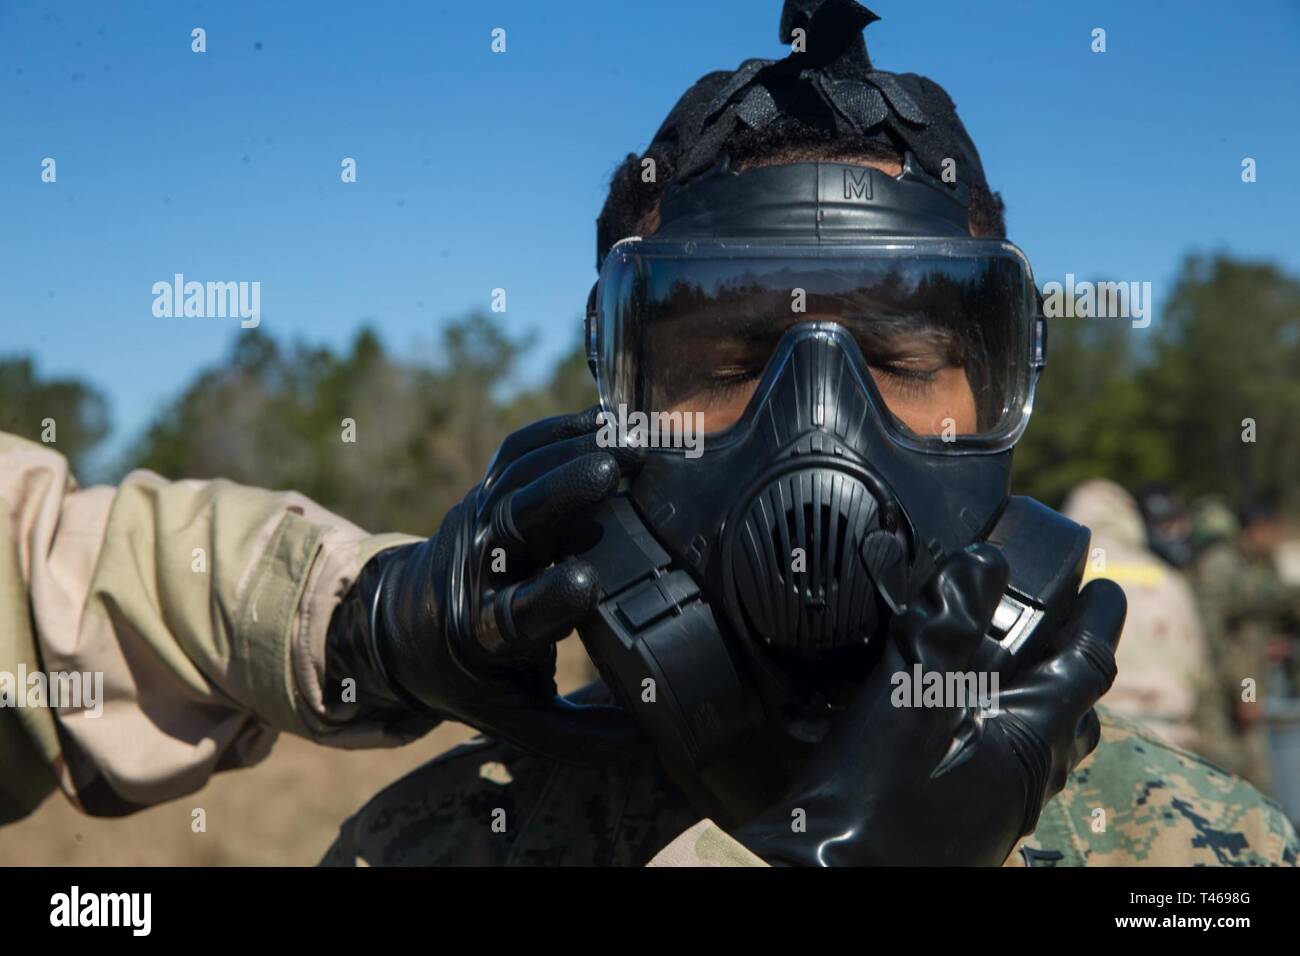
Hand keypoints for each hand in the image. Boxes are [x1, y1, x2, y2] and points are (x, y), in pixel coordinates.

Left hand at [326, 406, 646, 763]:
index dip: (547, 598)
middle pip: (513, 521)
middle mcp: (477, 569)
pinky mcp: (485, 488)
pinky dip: (559, 429)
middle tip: (614, 469)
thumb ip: (585, 734)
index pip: (513, 616)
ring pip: (518, 475)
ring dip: (571, 451)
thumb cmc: (478, 676)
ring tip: (632, 441)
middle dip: (560, 491)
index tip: (585, 582)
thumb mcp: (520, 719)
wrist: (403, 626)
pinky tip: (607, 418)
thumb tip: (661, 743)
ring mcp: (478, 520)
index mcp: (486, 634)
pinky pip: (518, 450)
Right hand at [732, 543, 1125, 865]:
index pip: (1085, 672)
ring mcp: (994, 808)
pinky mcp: (962, 823)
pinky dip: (995, 734)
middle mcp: (1023, 781)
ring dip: (1035, 706)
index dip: (1097, 623)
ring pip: (1037, 750)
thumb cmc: (874, 798)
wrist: (830, 879)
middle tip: (1064, 631)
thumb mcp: (910, 694)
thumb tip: (983, 564)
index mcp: (1026, 743)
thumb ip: (947, 626)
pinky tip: (955, 728)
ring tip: (1007, 674)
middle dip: (1075, 671)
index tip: (1106, 588)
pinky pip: (1001, 771)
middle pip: (1073, 719)